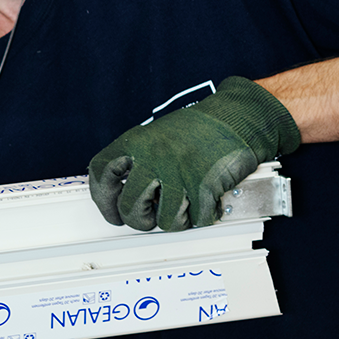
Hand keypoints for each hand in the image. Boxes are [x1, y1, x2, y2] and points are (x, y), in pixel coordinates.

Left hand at [89, 76, 298, 231]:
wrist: (236, 118)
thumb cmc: (197, 131)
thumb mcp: (156, 137)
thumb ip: (137, 161)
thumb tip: (121, 195)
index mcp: (136, 142)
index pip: (102, 173)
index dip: (103, 199)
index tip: (112, 211)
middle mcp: (153, 155)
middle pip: (130, 207)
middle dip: (139, 220)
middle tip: (149, 219)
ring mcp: (178, 171)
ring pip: (163, 220)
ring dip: (175, 221)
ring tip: (183, 209)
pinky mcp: (203, 184)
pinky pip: (195, 219)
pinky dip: (201, 217)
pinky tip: (205, 204)